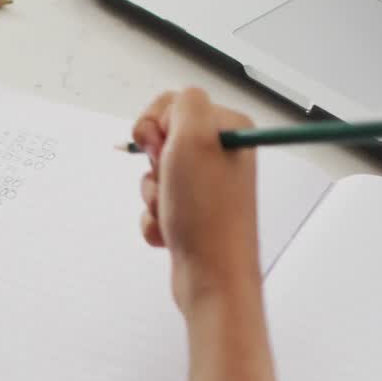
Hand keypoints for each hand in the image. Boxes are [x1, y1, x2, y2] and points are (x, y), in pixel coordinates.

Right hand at [133, 89, 259, 316]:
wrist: (212, 276)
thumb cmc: (207, 214)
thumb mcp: (194, 138)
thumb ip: (183, 103)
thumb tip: (171, 107)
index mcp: (229, 130)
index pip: (174, 104)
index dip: (156, 125)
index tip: (160, 146)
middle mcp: (221, 156)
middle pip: (161, 140)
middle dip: (153, 165)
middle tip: (171, 181)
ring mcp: (206, 186)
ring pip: (154, 175)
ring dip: (152, 195)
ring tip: (173, 212)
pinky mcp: (192, 213)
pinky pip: (155, 205)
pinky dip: (154, 219)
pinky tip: (171, 232)